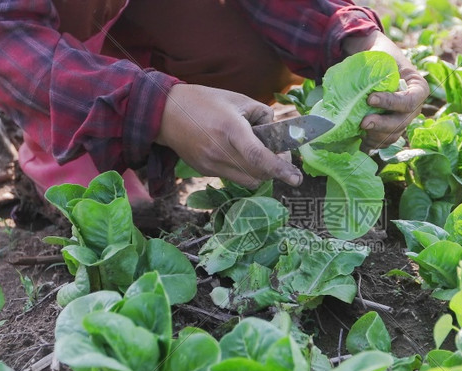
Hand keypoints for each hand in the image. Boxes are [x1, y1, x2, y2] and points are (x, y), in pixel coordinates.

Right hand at [156, 84, 302, 187]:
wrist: (166, 113)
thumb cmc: (204, 100)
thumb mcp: (238, 99)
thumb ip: (263, 115)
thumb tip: (278, 134)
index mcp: (230, 129)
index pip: (259, 157)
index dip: (281, 169)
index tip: (296, 178)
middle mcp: (220, 151)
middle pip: (258, 174)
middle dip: (275, 169)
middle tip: (279, 154)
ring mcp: (210, 164)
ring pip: (248, 181)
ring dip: (260, 172)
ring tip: (258, 154)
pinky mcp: (204, 171)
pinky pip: (233, 178)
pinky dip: (244, 170)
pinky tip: (237, 154)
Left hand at [342, 30, 429, 148]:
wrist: (374, 63)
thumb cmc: (380, 56)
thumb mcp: (383, 56)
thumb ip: (377, 70)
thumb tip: (362, 89)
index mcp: (418, 88)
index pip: (409, 101)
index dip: (391, 103)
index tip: (370, 99)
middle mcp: (414, 108)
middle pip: (401, 123)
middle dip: (382, 125)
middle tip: (363, 123)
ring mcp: (402, 120)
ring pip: (392, 136)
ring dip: (375, 136)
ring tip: (359, 130)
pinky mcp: (389, 129)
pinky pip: (383, 142)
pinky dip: (371, 143)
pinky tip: (359, 140)